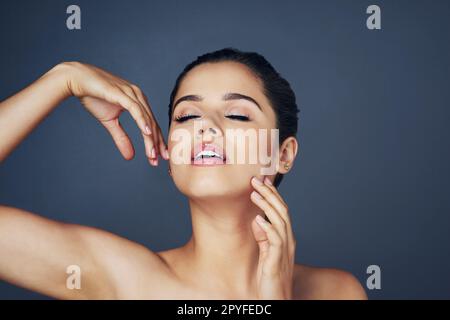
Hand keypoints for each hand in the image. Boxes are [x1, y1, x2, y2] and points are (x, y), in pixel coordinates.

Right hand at [56, 61, 167, 165]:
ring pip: (146, 118)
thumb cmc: (94, 97)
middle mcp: (138, 96)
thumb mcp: (110, 122)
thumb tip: (131, 156)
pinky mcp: (122, 93)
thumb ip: (121, 138)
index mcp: (138, 102)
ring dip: (150, 138)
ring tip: (152, 154)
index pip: (151, 124)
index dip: (156, 142)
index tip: (159, 158)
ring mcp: (131, 93)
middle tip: (160, 160)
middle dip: (157, 143)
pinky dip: (142, 121)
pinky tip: (147, 133)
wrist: (77, 79)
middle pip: (152, 123)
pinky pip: (135, 109)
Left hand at [250, 176, 295, 299]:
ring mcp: (285, 250)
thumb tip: (257, 220)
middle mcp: (288, 241)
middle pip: (282, 211)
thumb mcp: (266, 254)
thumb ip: (263, 237)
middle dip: (269, 194)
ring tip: (254, 193)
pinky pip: (275, 241)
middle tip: (256, 180)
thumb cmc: (270, 279)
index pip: (281, 210)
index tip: (262, 181)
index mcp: (285, 238)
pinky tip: (258, 219)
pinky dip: (267, 228)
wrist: (277, 301)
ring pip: (280, 221)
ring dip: (267, 205)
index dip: (272, 195)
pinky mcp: (277, 261)